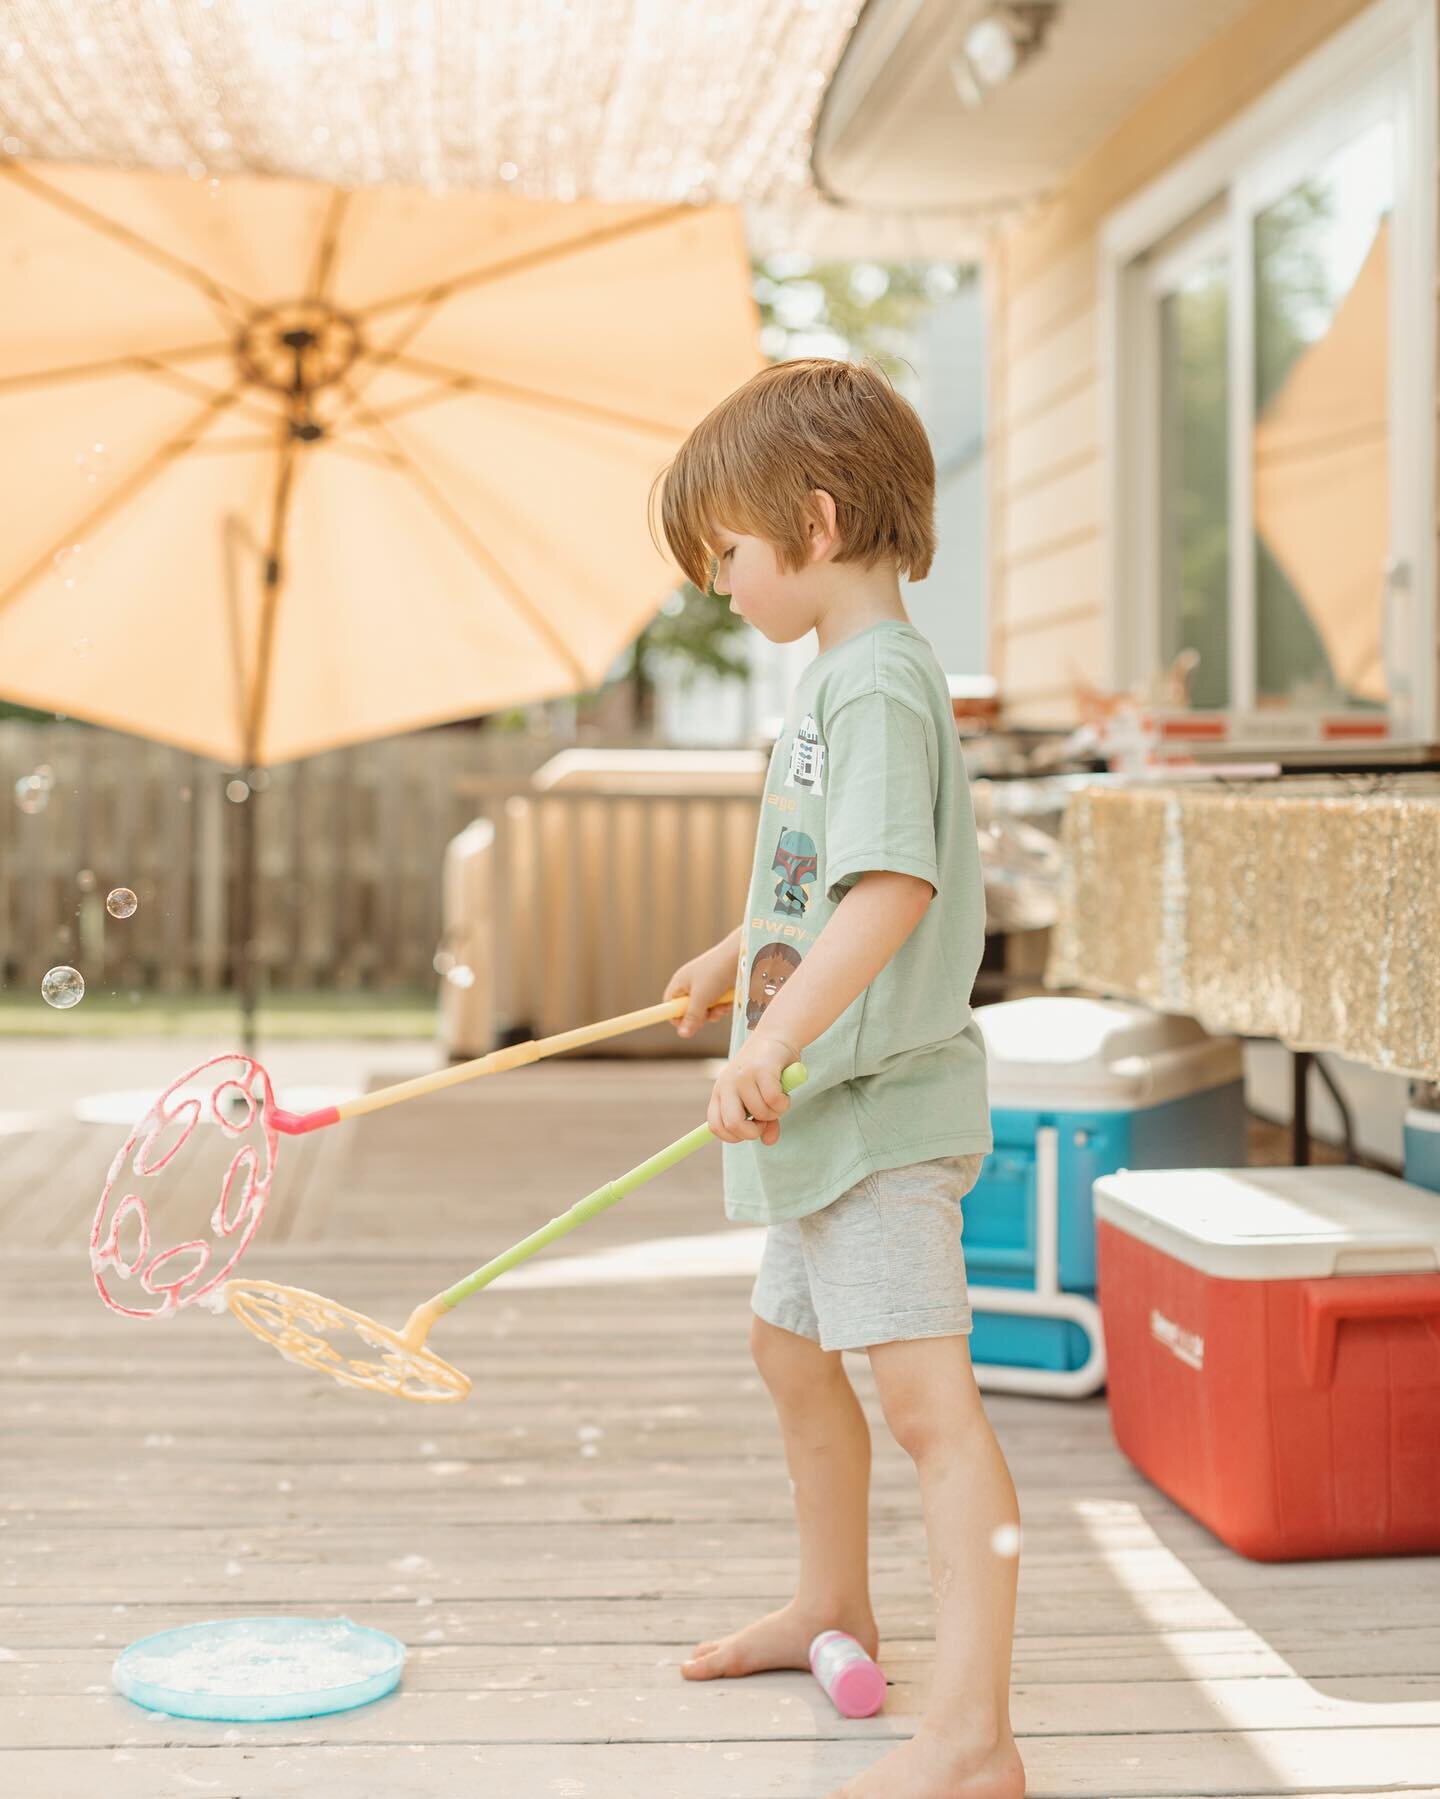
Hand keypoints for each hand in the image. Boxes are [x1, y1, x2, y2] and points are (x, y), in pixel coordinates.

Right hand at [664, 941, 736, 1037]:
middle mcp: (691, 986)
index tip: (687, 1026)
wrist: (741, 956)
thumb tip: (682, 1035)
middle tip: (708, 1014)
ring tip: (721, 1006)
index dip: (676, 1017)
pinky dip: (723, 1007)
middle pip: (689, 1012)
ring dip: (714, 1013)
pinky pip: (717, 1006)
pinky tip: (729, 1002)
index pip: (670, 1006)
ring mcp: (706, 988)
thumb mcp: (702, 997)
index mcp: (680, 983)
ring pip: (705, 1011)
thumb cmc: (716, 973)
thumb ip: (692, 1017)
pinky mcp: (720, 990)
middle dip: (700, 1016)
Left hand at [706, 1031, 797, 1145]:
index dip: (734, 1136)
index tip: (750, 1129)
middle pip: (733, 1124)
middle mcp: (727, 1084)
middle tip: (764, 1122)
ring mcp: (743, 1076)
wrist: (777, 1035)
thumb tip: (768, 1142)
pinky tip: (785, 1093)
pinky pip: (775, 1101)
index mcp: (720, 1092)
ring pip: (760, 1113)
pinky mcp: (762, 1069)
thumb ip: (763, 1122)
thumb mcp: (760, 1098)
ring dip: (775, 1113)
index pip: (715, 1126)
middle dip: (752, 1132)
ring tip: (779, 1099)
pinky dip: (784, 1103)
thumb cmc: (766, 1071)